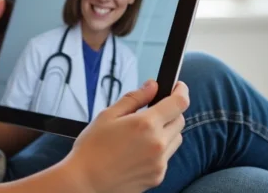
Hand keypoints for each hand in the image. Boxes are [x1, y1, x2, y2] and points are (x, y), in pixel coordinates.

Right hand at [64, 80, 189, 192]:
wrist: (86, 181)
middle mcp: (158, 143)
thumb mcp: (107, 115)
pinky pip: (167, 157)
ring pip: (176, 139)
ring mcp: (160, 162)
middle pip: (180, 120)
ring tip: (142, 133)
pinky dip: (159, 149)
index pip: (179, 103)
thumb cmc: (92, 148)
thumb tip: (152, 86)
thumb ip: (134, 98)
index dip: (181, 91)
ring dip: (167, 131)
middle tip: (152, 111)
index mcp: (146, 124)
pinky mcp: (158, 176)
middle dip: (170, 111)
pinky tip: (137, 151)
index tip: (178, 86)